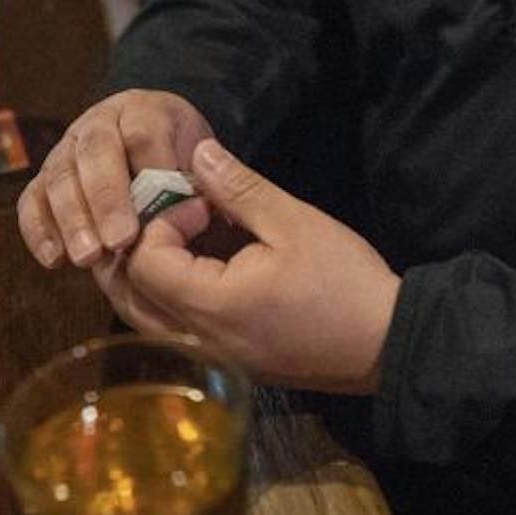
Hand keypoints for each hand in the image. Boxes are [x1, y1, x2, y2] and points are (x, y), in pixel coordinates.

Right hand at [17, 90, 215, 267]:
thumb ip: (195, 182)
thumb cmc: (178, 159)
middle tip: (118, 242)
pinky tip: (54, 260)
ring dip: (72, 220)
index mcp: (143, 111)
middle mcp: (98, 123)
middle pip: (96, 153)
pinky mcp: (44, 178)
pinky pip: (31, 200)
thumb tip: (193, 215)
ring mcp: (66, 149)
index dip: (148, 172)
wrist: (150, 144)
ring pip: (60, 177)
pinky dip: (38, 230)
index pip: (143, 132)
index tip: (160, 209)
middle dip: (106, 200)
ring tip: (88, 258)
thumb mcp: (196, 160)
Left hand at [106, 139, 400, 394]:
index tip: (204, 204)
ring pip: (145, 316)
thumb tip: (197, 152)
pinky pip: (172, 329)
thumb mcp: (294, 222)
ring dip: (149, 272)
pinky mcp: (225, 362)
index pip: (143, 261)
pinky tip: (201, 265)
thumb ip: (239, 188)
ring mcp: (209, 357)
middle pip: (129, 295)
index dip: (162, 222)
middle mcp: (197, 340)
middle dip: (139, 246)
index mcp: (211, 306)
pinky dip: (170, 294)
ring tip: (182, 234)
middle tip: (173, 211)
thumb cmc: (344, 281)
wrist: (386, 345)